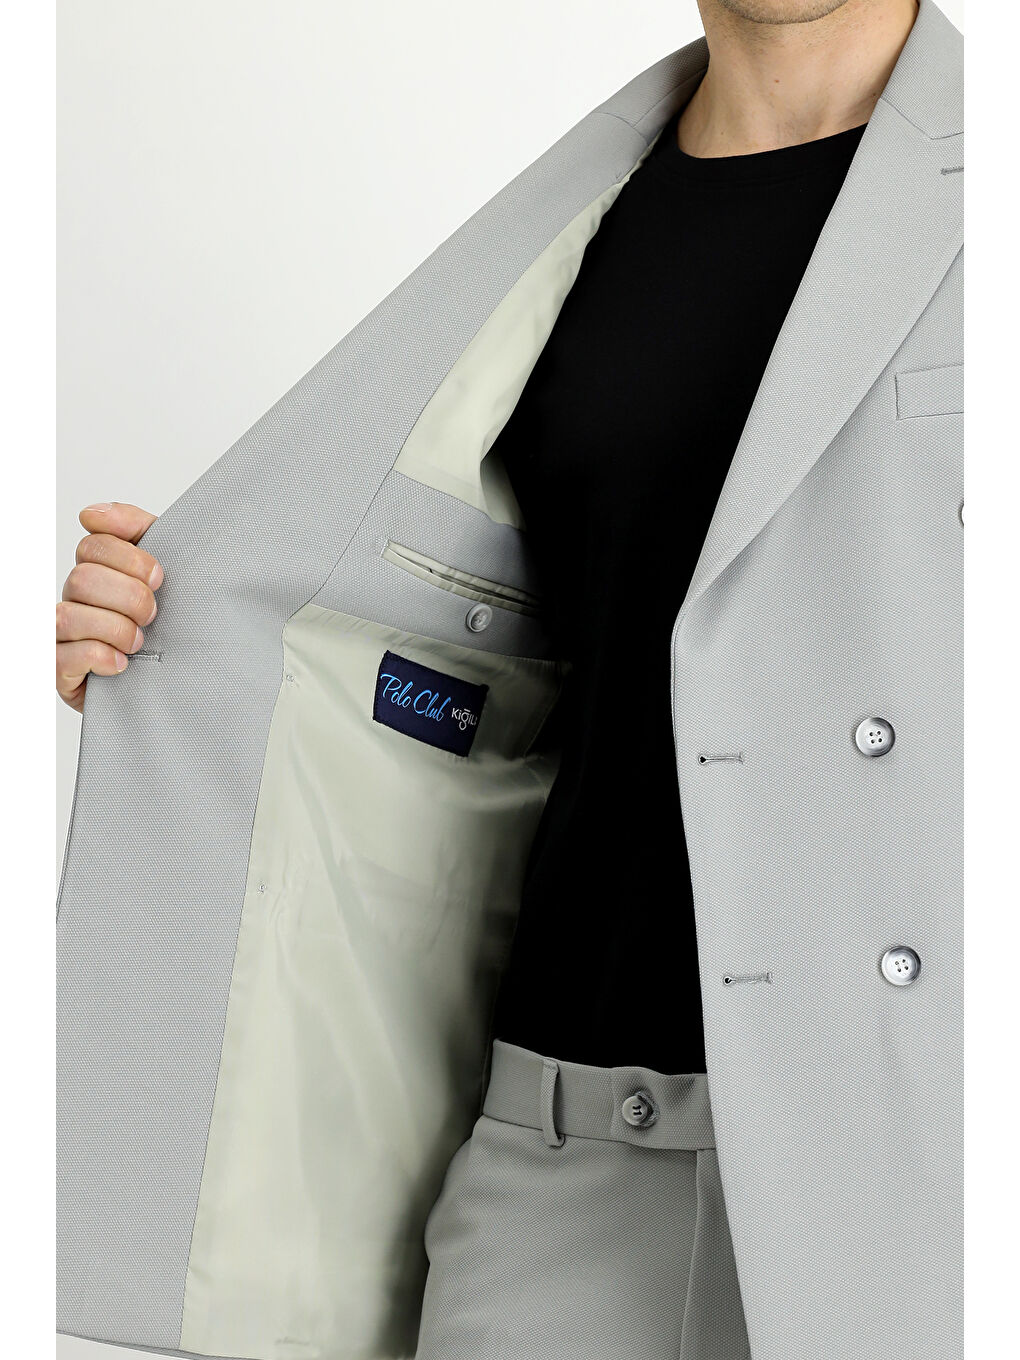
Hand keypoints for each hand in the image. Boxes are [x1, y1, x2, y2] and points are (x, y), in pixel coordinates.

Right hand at [56, 502, 162, 712]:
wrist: (179, 681)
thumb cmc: (170, 625)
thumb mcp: (165, 570)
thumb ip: (138, 529)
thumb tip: (91, 513)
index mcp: (97, 571)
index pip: (94, 546)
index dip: (131, 560)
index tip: (159, 577)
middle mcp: (74, 599)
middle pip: (83, 578)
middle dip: (130, 597)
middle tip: (154, 615)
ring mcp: (62, 635)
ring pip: (70, 616)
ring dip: (117, 629)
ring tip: (139, 643)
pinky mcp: (60, 670)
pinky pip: (67, 655)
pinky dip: (102, 657)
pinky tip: (123, 664)